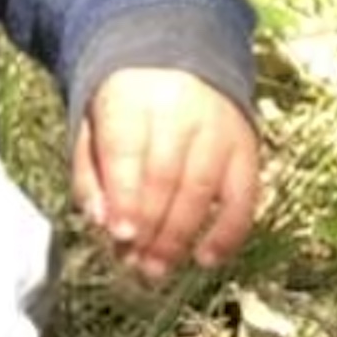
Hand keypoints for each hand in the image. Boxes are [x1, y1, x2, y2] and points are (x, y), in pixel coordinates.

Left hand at [73, 67, 260, 287]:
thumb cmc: (126, 114)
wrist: (177, 67)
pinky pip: (243, 195)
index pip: (129, 152)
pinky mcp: (247, 147)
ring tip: (159, 268)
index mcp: (132, 99)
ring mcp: (219, 128)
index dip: (126, 198)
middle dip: (150, 226)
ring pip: (201, 188)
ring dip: (179, 236)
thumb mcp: (92, 130)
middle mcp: (181, 110)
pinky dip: (227, 232)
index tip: (121, 236)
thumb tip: (101, 222)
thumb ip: (89, 175)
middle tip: (136, 264)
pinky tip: (206, 259)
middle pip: (166, 175)